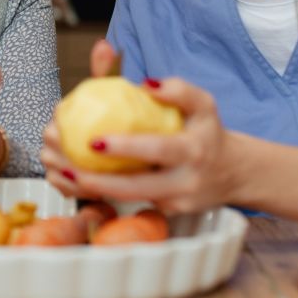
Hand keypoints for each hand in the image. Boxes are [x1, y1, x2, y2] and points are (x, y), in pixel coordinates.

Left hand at [41, 40, 236, 212]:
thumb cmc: (208, 131)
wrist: (234, 173)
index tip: (95, 140)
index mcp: (194, 149)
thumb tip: (145, 83)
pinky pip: (131, 204)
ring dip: (93, 189)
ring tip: (62, 172)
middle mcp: (186, 181)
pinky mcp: (168, 213)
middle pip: (138, 187)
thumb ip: (177, 89)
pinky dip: (102, 194)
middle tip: (66, 163)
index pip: (159, 150)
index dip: (128, 147)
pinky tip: (76, 180)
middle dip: (100, 180)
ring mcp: (176, 202)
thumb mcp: (203, 103)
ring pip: (129, 200)